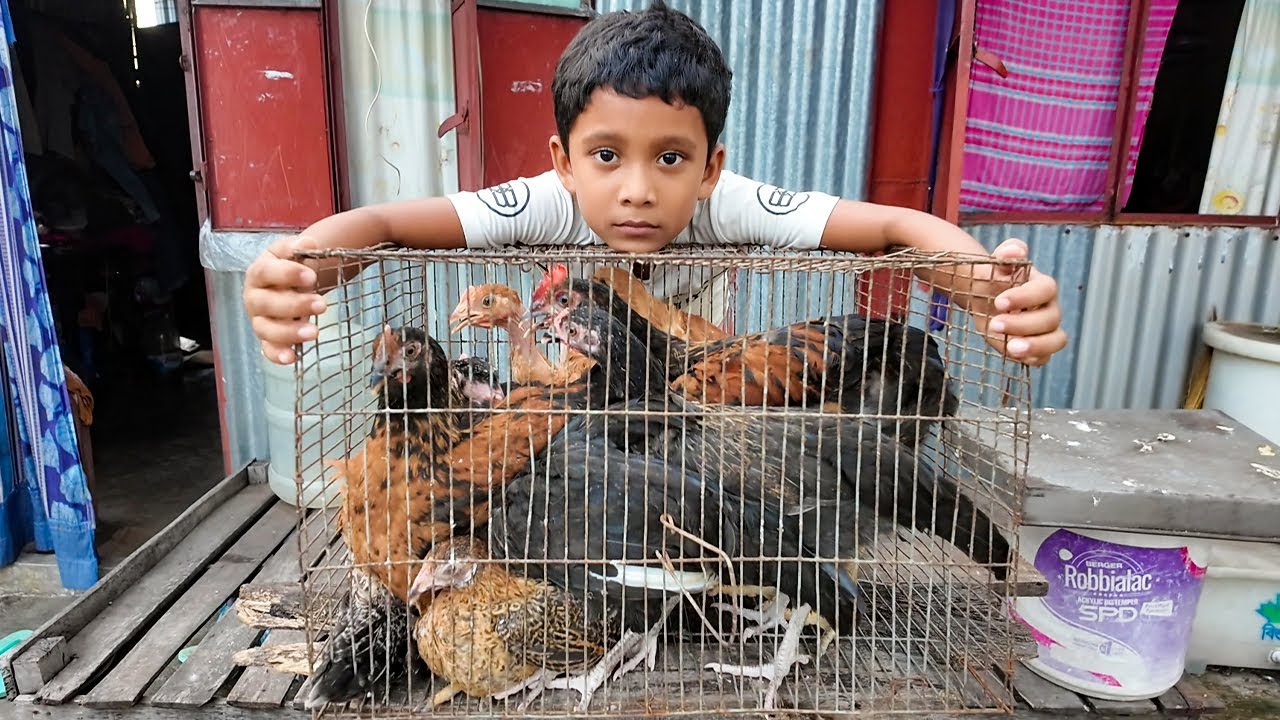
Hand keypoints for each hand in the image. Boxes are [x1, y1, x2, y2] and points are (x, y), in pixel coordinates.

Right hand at [243, 235, 326, 364]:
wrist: (288, 283)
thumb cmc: (291, 267)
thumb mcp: (293, 252)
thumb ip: (298, 246)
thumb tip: (310, 242)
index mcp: (259, 273)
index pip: (267, 272)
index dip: (287, 274)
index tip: (312, 276)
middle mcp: (254, 297)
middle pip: (267, 303)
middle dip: (295, 305)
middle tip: (322, 304)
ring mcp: (259, 319)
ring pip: (266, 329)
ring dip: (289, 332)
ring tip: (314, 332)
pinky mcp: (267, 338)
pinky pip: (267, 349)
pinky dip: (277, 354)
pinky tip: (292, 358)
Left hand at [973, 238, 1066, 366]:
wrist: (985, 297)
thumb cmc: (995, 279)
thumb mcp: (998, 263)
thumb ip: (1007, 253)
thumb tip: (1014, 250)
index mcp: (1042, 286)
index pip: (1046, 290)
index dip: (1025, 297)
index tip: (999, 301)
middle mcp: (1050, 308)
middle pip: (1050, 319)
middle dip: (1022, 324)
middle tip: (995, 323)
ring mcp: (1046, 330)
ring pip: (1055, 340)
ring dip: (1035, 346)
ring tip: (1011, 348)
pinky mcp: (1037, 348)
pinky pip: (1044, 357)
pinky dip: (1032, 358)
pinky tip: (1015, 354)